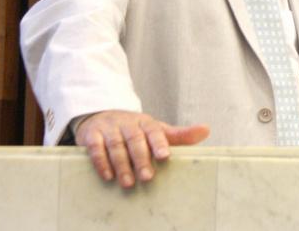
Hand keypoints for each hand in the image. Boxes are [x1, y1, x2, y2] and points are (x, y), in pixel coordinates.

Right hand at [75, 110, 209, 187]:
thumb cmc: (135, 129)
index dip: (159, 143)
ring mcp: (109, 127)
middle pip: (135, 139)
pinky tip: (107, 175)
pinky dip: (101, 161)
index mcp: (146, 122)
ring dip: (122, 164)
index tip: (165, 156)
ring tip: (128, 182)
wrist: (102, 116)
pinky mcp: (92, 134)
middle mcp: (128, 122)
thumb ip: (179, 135)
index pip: (155, 130)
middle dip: (141, 158)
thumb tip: (206, 130)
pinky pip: (95, 147)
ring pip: (116, 145)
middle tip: (147, 177)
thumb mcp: (156, 130)